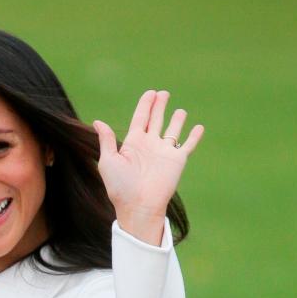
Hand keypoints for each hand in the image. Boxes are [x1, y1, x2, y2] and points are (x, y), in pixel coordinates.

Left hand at [93, 90, 203, 244]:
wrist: (138, 205)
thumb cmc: (120, 186)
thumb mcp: (108, 160)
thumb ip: (107, 140)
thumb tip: (98, 121)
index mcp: (133, 143)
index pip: (140, 118)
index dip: (145, 105)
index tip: (150, 93)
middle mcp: (149, 145)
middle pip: (156, 120)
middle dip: (159, 106)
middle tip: (163, 93)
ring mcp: (164, 152)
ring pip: (172, 130)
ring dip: (177, 120)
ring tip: (180, 110)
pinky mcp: (178, 160)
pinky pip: (188, 145)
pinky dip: (194, 136)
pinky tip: (199, 127)